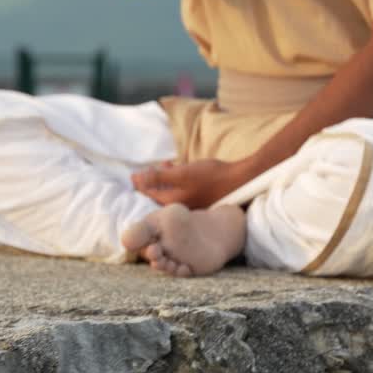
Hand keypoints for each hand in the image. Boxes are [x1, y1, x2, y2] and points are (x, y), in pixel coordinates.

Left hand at [131, 159, 249, 209]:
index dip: (140, 182)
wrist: (240, 180)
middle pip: (159, 193)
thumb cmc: (211, 176)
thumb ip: (159, 176)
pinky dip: (177, 178)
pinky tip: (178, 167)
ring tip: (162, 165)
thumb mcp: (182, 174)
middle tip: (143, 172)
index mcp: (174, 202)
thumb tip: (136, 179)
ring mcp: (192, 203)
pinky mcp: (201, 197)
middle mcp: (181, 206)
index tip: (132, 176)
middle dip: (151, 181)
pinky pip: (183, 188)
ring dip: (164, 177)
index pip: (150, 193)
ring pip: (171, 189)